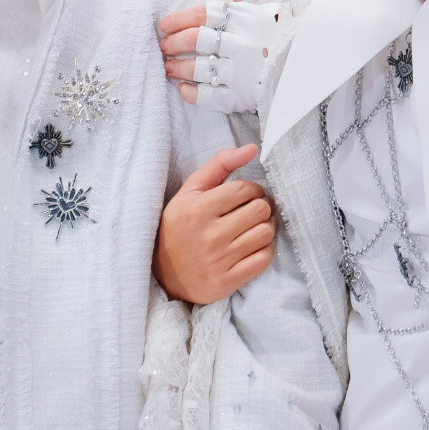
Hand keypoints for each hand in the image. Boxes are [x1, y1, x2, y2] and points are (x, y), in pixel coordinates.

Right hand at [155, 144, 274, 303]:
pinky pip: (264, 259)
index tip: (245, 196)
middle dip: (261, 207)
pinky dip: (264, 251)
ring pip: (266, 233)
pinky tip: (251, 247)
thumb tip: (252, 148)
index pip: (245, 189)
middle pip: (260, 210)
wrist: (162, 274)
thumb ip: (218, 165)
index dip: (252, 190)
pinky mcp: (228, 280)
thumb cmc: (179, 227)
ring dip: (265, 228)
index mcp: (197, 209)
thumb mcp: (189, 192)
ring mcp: (219, 259)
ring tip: (252, 228)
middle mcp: (209, 234)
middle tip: (250, 212)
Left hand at [158, 0, 286, 112]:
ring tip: (168, 67)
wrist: (313, 61)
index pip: (202, 14)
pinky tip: (184, 89)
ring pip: (198, 68)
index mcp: (247, 17)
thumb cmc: (289, 27)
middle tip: (163, 48)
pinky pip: (210, 97)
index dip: (178, 19)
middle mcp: (243, 43)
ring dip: (177, 68)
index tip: (164, 25)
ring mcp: (243, 70)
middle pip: (195, 40)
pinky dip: (192, 94)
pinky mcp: (244, 95)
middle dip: (172, 44)